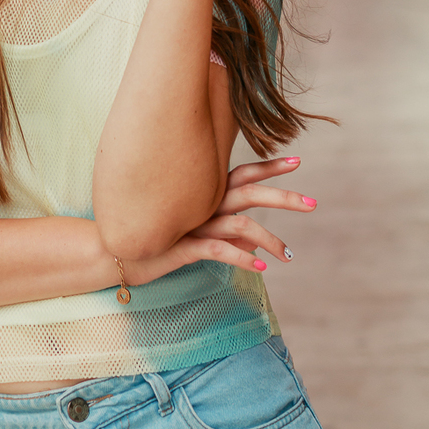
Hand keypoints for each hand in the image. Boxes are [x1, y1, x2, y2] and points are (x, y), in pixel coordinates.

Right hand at [125, 156, 314, 283]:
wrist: (115, 252)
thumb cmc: (156, 239)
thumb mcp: (195, 233)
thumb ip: (225, 232)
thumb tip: (254, 240)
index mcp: (205, 194)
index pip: (243, 174)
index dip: (269, 167)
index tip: (296, 160)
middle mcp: (203, 203)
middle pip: (249, 192)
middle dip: (283, 197)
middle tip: (313, 202)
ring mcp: (194, 223)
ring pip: (241, 224)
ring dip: (270, 240)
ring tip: (289, 257)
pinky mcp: (185, 246)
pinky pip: (219, 250)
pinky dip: (242, 258)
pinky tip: (261, 268)